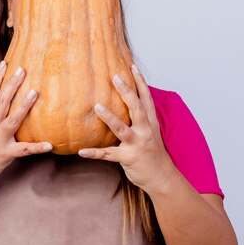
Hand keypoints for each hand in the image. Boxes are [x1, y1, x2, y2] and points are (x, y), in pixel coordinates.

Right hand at [0, 61, 52, 187]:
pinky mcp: (6, 154)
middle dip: (11, 84)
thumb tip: (0, 103)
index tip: (5, 63)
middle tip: (22, 69)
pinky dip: (36, 148)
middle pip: (1, 101)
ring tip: (35, 93)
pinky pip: (23, 150)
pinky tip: (49, 145)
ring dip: (23, 106)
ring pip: (12, 120)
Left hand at [77, 64, 174, 193]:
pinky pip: (108, 155)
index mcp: (150, 123)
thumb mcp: (151, 132)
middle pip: (136, 108)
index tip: (132, 66)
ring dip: (109, 118)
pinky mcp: (128, 158)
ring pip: (122, 129)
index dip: (140, 82)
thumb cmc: (153, 153)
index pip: (146, 99)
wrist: (162, 177)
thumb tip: (130, 102)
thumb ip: (142, 118)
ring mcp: (137, 145)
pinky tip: (81, 151)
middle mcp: (145, 131)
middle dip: (126, 92)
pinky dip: (94, 153)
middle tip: (115, 77)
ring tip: (97, 106)